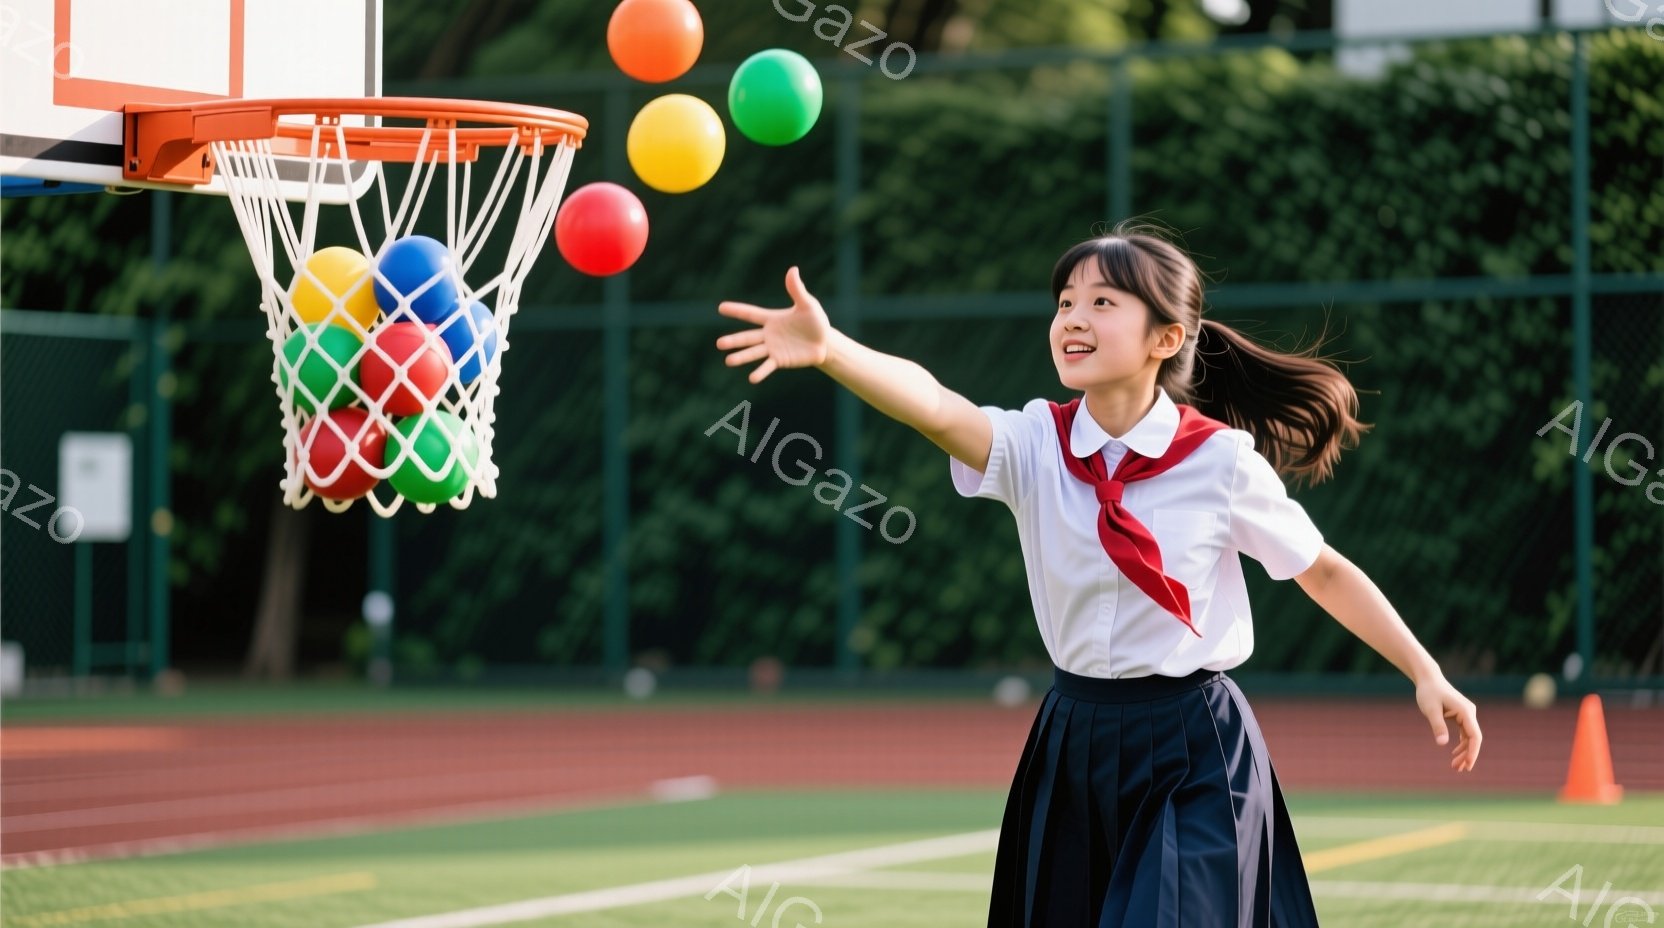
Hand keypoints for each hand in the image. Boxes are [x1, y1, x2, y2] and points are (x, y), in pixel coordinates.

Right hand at [716, 267, 831, 383]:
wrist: (825, 342)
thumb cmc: (816, 321)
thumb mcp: (808, 304)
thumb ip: (797, 290)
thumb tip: (792, 269)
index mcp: (772, 319)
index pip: (751, 314)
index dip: (736, 310)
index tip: (720, 308)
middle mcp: (768, 334)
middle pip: (747, 337)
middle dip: (734, 340)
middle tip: (719, 344)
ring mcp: (773, 348)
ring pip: (754, 352)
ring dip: (741, 357)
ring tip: (728, 361)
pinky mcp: (780, 360)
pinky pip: (768, 366)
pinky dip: (760, 372)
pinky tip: (752, 378)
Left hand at [1415, 675, 1481, 771]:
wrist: (1428, 679)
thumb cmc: (1428, 693)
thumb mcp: (1430, 710)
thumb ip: (1437, 726)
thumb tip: (1442, 744)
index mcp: (1466, 712)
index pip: (1475, 736)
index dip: (1473, 752)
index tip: (1468, 765)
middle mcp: (1470, 713)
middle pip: (1473, 739)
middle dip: (1467, 755)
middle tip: (1457, 769)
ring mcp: (1466, 714)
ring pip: (1469, 737)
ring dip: (1463, 751)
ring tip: (1455, 766)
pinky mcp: (1461, 715)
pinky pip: (1464, 733)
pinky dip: (1460, 744)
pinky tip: (1454, 753)